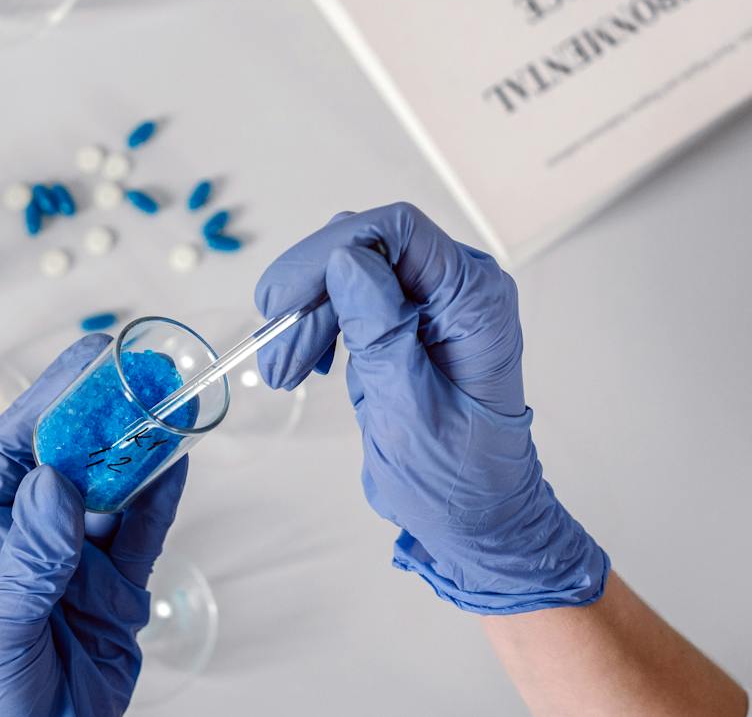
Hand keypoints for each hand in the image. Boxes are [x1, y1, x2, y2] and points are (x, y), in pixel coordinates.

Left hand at [0, 334, 189, 715]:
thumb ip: (29, 559)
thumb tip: (52, 485)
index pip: (11, 451)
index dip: (45, 403)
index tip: (83, 366)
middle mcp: (31, 536)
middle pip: (69, 459)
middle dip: (103, 417)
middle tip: (141, 375)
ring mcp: (76, 561)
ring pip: (112, 489)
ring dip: (138, 449)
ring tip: (169, 406)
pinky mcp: (117, 592)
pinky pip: (142, 532)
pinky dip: (160, 497)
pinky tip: (175, 461)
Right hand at [255, 202, 606, 614]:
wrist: (474, 519)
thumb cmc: (455, 478)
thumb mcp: (410, 410)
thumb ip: (380, 330)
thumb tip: (344, 258)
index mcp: (474, 299)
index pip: (397, 231)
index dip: (331, 252)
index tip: (284, 301)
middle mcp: (456, 287)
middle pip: (363, 245)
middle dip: (309, 292)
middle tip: (277, 355)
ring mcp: (429, 301)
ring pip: (345, 269)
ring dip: (304, 313)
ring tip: (283, 371)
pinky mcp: (403, 319)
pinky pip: (346, 296)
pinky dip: (315, 323)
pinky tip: (307, 363)